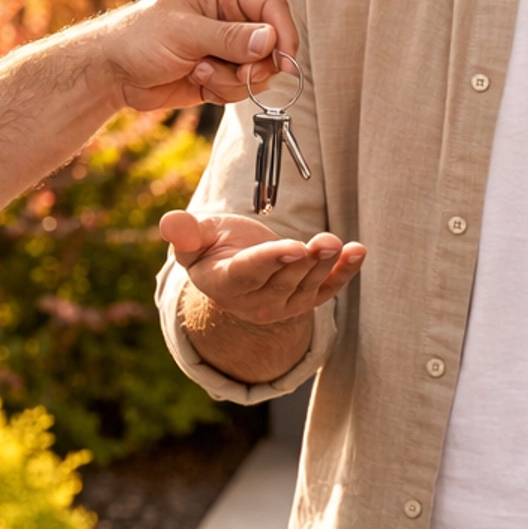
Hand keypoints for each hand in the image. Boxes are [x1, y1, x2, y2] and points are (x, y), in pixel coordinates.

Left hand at [92, 0, 298, 110]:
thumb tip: (269, 41)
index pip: (273, 6)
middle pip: (273, 42)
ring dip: (233, 80)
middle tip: (235, 73)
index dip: (284, 34)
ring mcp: (229, 45)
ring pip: (260, 70)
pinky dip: (225, 92)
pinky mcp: (223, 71)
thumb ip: (229, 38)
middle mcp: (233, 14)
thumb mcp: (184, 33)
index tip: (284, 61)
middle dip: (254, 65)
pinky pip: (243, 88)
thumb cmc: (140, 37)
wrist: (113, 71)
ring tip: (199, 72)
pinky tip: (197, 81)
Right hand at [160, 209, 365, 323]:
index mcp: (224, 284)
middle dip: (306, 261)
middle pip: (284, 281)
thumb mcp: (196, 237)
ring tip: (337, 242)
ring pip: (307, 286)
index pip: (250, 273)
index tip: (294, 248)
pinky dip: (344, 273)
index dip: (272, 261)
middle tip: (325, 241)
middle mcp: (253, 302)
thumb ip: (186, 232)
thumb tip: (170, 222)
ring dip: (326, 265)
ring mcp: (281, 305)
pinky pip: (326, 290)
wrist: (230, 265)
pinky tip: (358, 252)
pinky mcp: (303, 301)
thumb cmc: (211, 245)